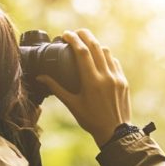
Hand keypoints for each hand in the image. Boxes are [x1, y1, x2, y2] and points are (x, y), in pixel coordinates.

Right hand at [37, 29, 131, 147]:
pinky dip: (106, 57)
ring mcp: (117, 78)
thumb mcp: (72, 104)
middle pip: (95, 46)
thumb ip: (56, 89)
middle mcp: (106, 77)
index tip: (65, 34)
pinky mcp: (124, 81)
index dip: (73, 39)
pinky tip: (100, 59)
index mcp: (92, 82)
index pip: (82, 52)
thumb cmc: (91, 120)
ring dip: (96, 45)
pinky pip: (115, 62)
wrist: (115, 133)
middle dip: (84, 35)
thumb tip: (41, 77)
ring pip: (107, 52)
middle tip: (75, 32)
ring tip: (87, 44)